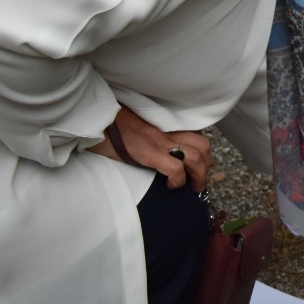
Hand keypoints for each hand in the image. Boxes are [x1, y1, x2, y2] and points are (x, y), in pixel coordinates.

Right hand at [90, 106, 213, 189]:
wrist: (97, 116)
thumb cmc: (113, 123)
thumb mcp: (138, 126)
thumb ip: (152, 133)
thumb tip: (154, 148)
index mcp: (166, 125)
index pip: (196, 135)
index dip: (203, 152)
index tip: (201, 164)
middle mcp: (168, 131)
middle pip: (203, 146)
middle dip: (206, 165)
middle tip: (199, 180)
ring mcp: (160, 141)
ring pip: (195, 157)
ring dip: (199, 175)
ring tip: (192, 187)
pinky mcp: (149, 152)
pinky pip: (175, 168)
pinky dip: (178, 180)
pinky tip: (170, 185)